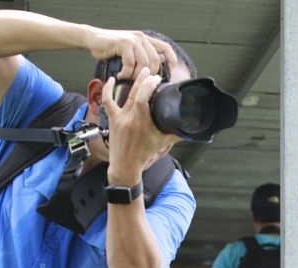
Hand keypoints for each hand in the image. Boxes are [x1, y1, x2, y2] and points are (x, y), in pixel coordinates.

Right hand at [84, 27, 177, 79]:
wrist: (93, 39)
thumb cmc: (111, 48)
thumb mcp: (130, 51)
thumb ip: (141, 57)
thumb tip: (153, 75)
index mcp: (146, 40)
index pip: (166, 48)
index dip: (171, 61)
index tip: (169, 74)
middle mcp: (141, 38)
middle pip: (155, 60)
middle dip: (150, 75)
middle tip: (141, 82)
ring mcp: (133, 40)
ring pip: (143, 64)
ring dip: (136, 76)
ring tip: (128, 78)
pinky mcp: (123, 44)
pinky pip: (130, 63)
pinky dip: (126, 73)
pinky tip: (121, 75)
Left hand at [103, 69, 182, 184]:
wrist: (126, 166)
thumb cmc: (143, 155)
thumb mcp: (163, 143)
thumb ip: (177, 135)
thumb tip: (190, 130)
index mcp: (142, 123)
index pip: (143, 98)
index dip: (149, 86)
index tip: (157, 79)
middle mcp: (130, 118)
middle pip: (136, 93)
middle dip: (144, 79)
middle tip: (152, 72)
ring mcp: (120, 118)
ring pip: (125, 95)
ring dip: (133, 82)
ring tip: (141, 72)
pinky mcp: (113, 119)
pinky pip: (108, 101)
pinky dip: (107, 89)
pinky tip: (111, 80)